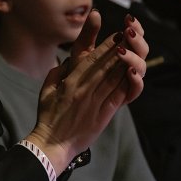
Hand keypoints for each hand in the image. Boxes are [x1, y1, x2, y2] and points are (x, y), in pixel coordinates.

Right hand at [28, 10, 146, 171]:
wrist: (52, 145)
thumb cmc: (47, 117)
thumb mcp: (46, 91)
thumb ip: (56, 73)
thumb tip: (66, 61)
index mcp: (70, 84)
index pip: (92, 61)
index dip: (106, 47)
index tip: (116, 36)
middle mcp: (84, 91)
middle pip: (106, 67)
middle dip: (119, 51)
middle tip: (130, 38)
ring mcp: (95, 104)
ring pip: (114, 80)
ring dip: (125, 65)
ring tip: (134, 52)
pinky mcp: (102, 117)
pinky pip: (117, 98)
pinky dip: (126, 86)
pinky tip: (133, 75)